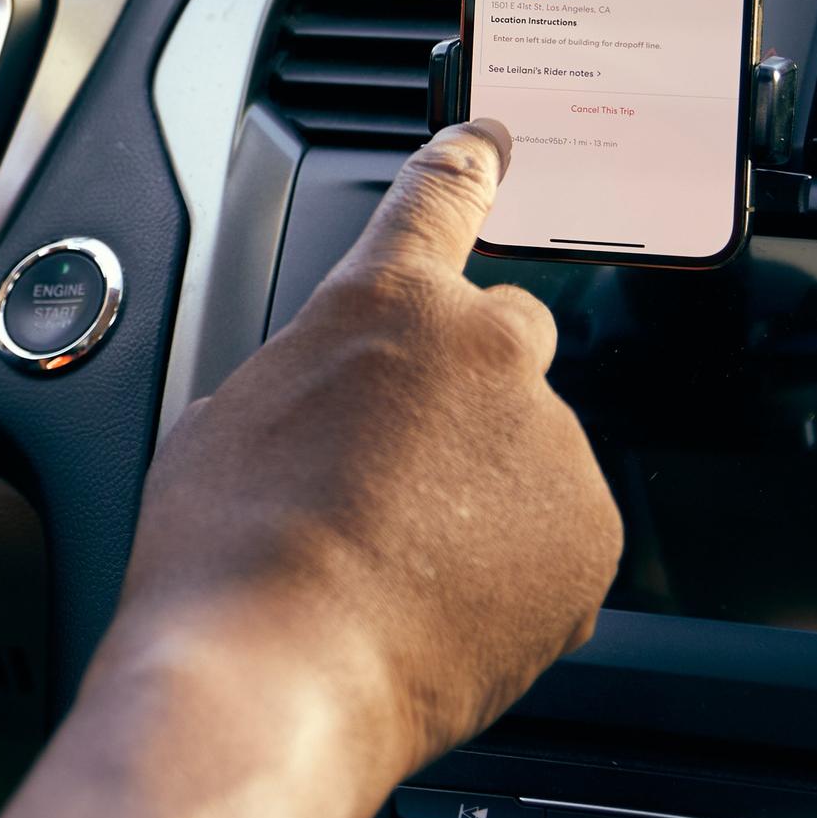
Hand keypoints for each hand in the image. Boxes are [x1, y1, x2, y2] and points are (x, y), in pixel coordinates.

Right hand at [108, 120, 618, 802]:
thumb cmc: (227, 555)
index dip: (468, 165)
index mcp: (382, 304)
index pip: (440, 200)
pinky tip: (443, 607)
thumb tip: (319, 413)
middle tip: (392, 478)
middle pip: (502, 341)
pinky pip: (560, 535)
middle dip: (462, 397)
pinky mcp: (592, 534)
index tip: (493, 143)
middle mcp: (485, 351)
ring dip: (486, 491)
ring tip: (400, 568)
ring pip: (529, 451)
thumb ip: (302, 381)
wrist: (279, 674)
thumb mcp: (224, 423)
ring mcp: (549, 443)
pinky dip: (520, 565)